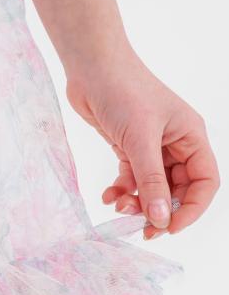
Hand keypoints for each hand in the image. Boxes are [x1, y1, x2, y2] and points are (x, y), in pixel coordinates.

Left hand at [65, 47, 219, 239]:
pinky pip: (131, 177)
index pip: (204, 182)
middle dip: (160, 209)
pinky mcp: (127, 145)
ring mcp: (151, 145)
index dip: (191, 208)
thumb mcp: (140, 140)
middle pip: (178, 188)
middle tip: (142, 229)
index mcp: (191, 136)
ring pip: (152, 186)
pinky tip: (108, 196)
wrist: (90, 65)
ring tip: (119, 207)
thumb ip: (151, 181)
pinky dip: (122, 190)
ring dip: (138, 202)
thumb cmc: (122, 91)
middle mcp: (175, 142)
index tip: (169, 226)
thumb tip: (161, 217)